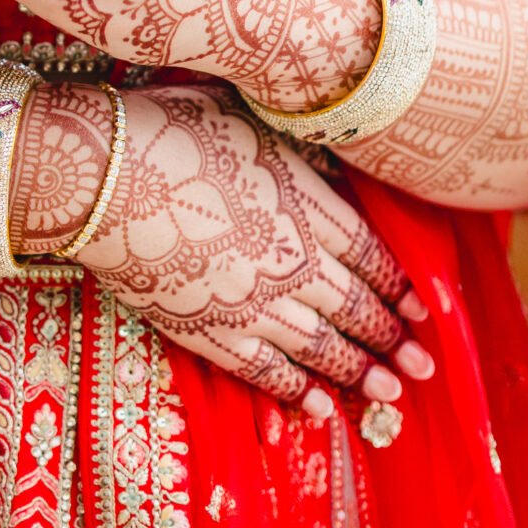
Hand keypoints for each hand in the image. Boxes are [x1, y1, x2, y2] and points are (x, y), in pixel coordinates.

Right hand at [18, 81, 433, 415]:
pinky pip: (264, 370)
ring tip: (388, 395)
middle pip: (354, 307)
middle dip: (392, 341)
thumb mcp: (248, 120)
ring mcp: (252, 302)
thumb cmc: (169, 128)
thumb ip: (293, 150)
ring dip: (358, 373)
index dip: (399, 287)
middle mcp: (292, 261)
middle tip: (423, 370)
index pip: (370, 256)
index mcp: (308, 206)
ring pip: (320, 347)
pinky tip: (316, 407)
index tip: (423, 312)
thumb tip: (325, 155)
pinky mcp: (209, 330)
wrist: (105, 177)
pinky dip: (294, 390)